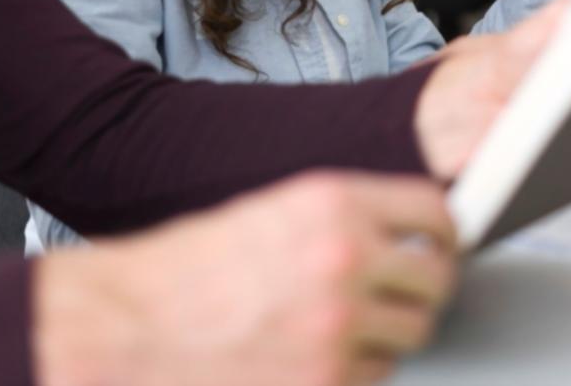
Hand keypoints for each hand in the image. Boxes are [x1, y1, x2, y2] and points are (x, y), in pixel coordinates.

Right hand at [33, 171, 455, 385]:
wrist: (125, 331)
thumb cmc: (184, 274)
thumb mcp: (272, 215)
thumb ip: (343, 222)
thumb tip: (401, 240)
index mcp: (333, 203)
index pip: (431, 211)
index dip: (445, 231)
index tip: (445, 244)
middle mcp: (345, 258)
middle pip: (435, 279)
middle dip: (425, 289)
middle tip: (408, 294)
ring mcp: (340, 325)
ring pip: (412, 334)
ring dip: (391, 334)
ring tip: (343, 329)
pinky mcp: (327, 382)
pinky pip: (376, 376)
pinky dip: (356, 371)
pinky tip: (315, 357)